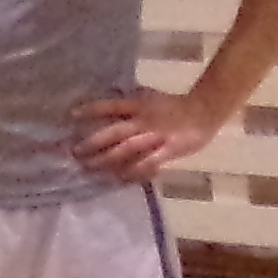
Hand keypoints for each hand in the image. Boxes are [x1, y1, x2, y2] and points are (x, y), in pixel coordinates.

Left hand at [72, 87, 218, 181]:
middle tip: (74, 153)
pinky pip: (148, 162)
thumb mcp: (150, 99)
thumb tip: (110, 108)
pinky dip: (134, 170)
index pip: (111, 106)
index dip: (92, 109)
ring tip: (89, 167)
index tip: (72, 114)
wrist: (205, 109)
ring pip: (126, 148)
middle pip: (114, 132)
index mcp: (139, 106)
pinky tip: (120, 178)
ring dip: (106, 159)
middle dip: (93, 143)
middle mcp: (144, 120)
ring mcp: (156, 135)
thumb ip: (132, 106)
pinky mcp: (169, 149)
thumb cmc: (176, 106)